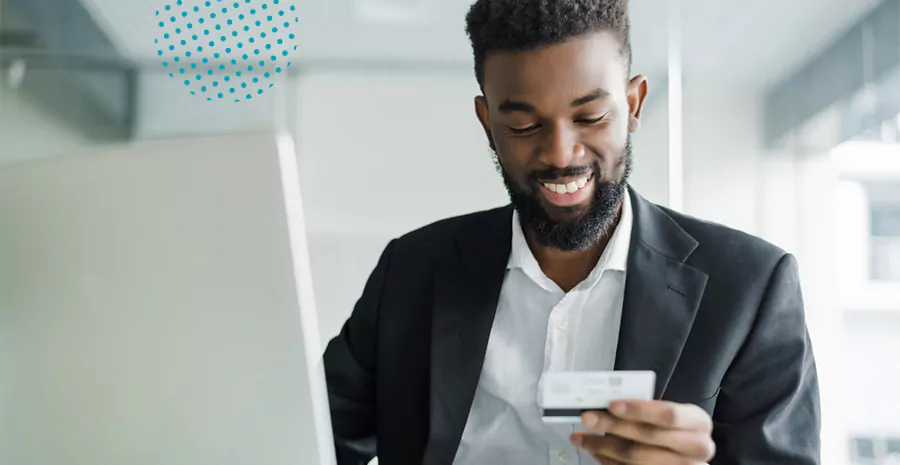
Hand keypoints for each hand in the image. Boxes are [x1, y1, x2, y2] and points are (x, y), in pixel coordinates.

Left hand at [570, 400, 714, 463]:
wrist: (689, 453)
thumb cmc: (674, 427)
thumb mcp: (669, 412)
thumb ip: (645, 407)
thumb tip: (606, 403)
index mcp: (698, 422)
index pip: (668, 415)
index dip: (639, 410)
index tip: (612, 405)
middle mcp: (696, 448)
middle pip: (648, 437)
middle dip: (612, 426)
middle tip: (588, 418)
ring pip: (636, 458)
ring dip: (602, 447)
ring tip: (581, 438)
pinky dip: (608, 461)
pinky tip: (595, 452)